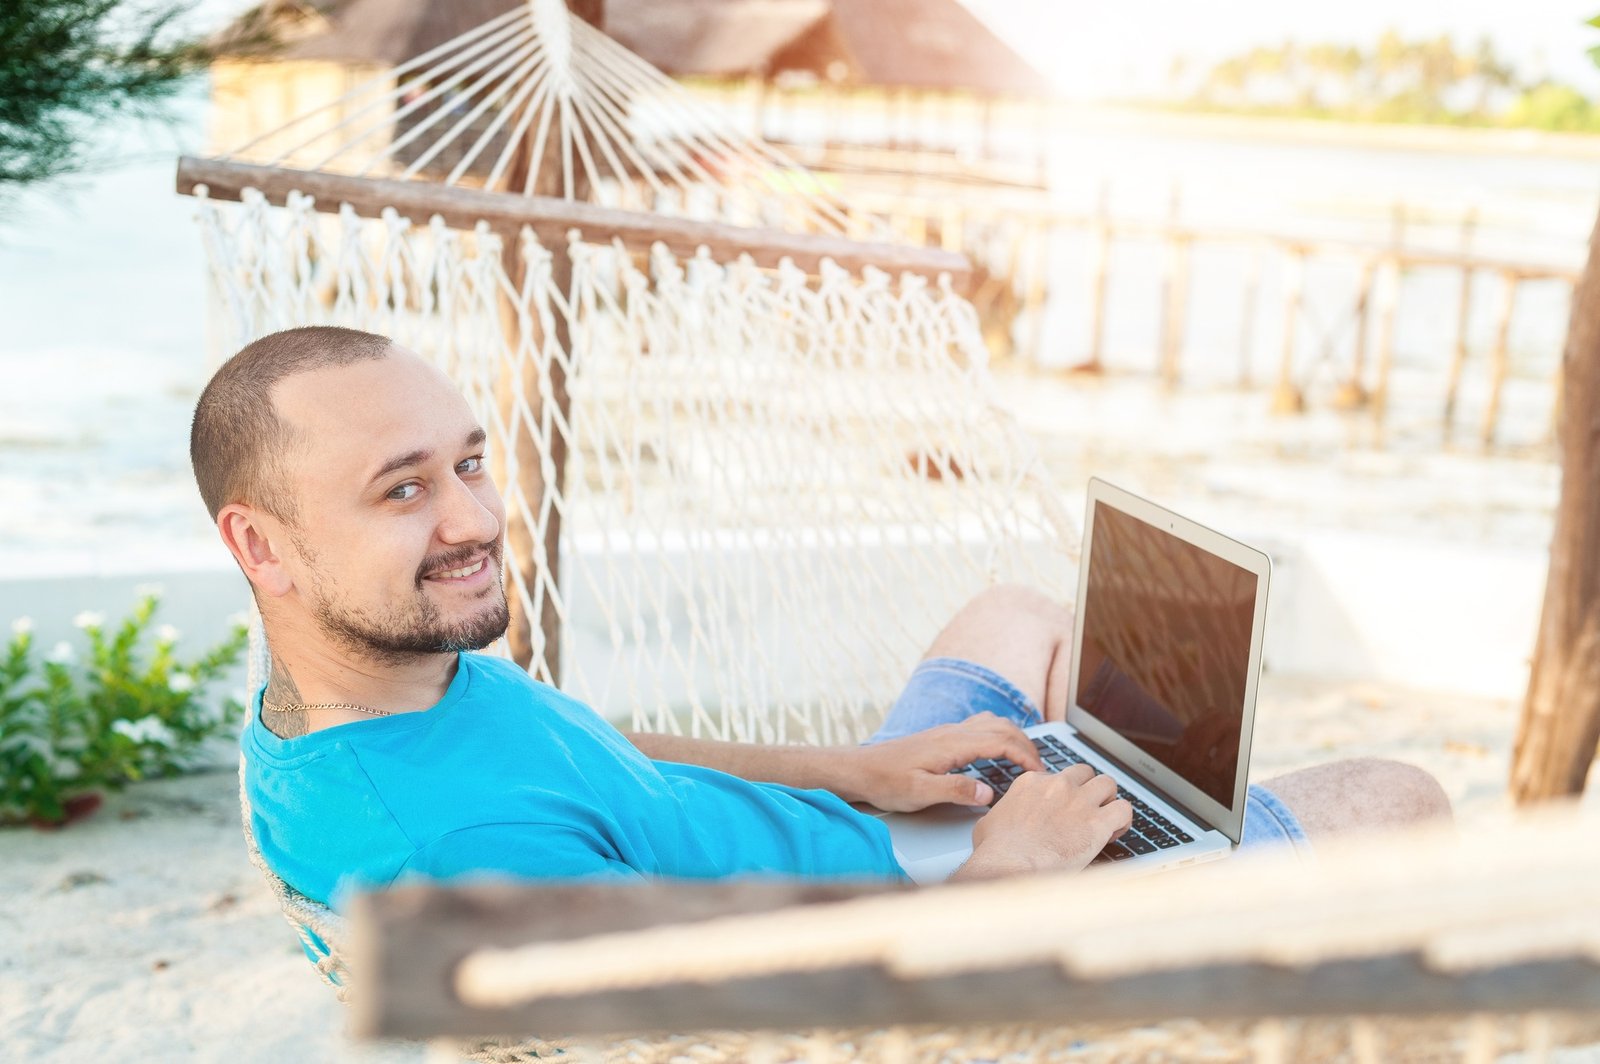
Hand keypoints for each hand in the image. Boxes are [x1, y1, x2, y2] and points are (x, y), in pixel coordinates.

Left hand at [843, 713, 1044, 812]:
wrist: (860, 770)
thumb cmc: (886, 782)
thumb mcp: (920, 793)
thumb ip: (955, 790)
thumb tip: (988, 792)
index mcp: (952, 744)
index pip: (1001, 742)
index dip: (1025, 756)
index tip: (1040, 773)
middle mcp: (952, 733)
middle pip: (1002, 728)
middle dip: (1027, 745)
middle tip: (1041, 768)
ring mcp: (947, 732)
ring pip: (991, 723)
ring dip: (1013, 736)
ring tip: (1026, 757)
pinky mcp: (941, 738)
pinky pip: (979, 727)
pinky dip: (998, 735)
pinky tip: (997, 750)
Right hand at [957, 764, 1131, 878]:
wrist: (1009, 864)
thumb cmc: (997, 851)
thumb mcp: (989, 823)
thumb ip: (1003, 815)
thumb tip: (1001, 822)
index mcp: (1032, 783)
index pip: (1058, 777)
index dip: (1064, 794)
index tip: (1064, 810)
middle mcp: (1058, 786)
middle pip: (1085, 773)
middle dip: (1089, 789)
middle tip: (1088, 809)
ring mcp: (1079, 801)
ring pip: (1108, 784)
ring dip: (1108, 799)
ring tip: (1105, 818)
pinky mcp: (1097, 822)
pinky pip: (1124, 809)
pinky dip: (1123, 820)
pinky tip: (1115, 832)